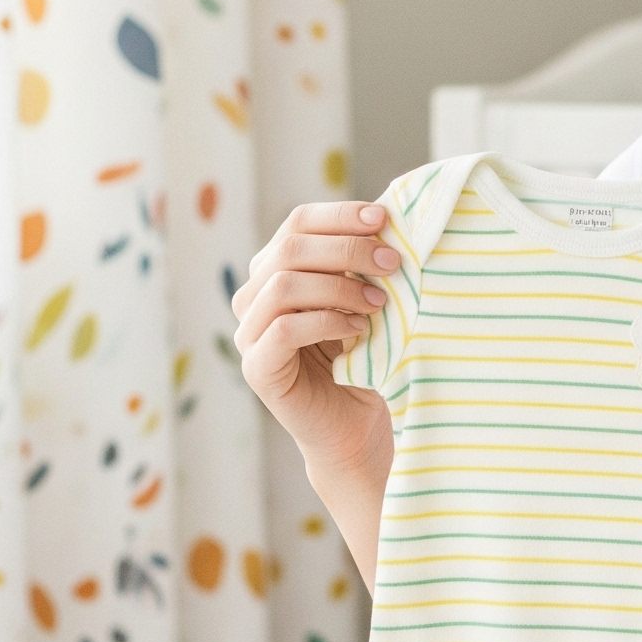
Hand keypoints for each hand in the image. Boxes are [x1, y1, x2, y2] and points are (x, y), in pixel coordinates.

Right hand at [230, 200, 396, 477]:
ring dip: (338, 287)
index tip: (383, 218)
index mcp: (276, 270)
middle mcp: (254, 297)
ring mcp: (249, 333)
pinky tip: (359, 330)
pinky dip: (327, 322)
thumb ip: (364, 264)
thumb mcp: (365, 300)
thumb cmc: (366, 358)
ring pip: (283, 286)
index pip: (298, 223)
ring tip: (379, 302)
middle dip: (347, 249)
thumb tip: (389, 219)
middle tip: (392, 263)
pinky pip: (284, 330)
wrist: (355, 426)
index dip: (339, 215)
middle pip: (290, 249)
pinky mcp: (257, 368)